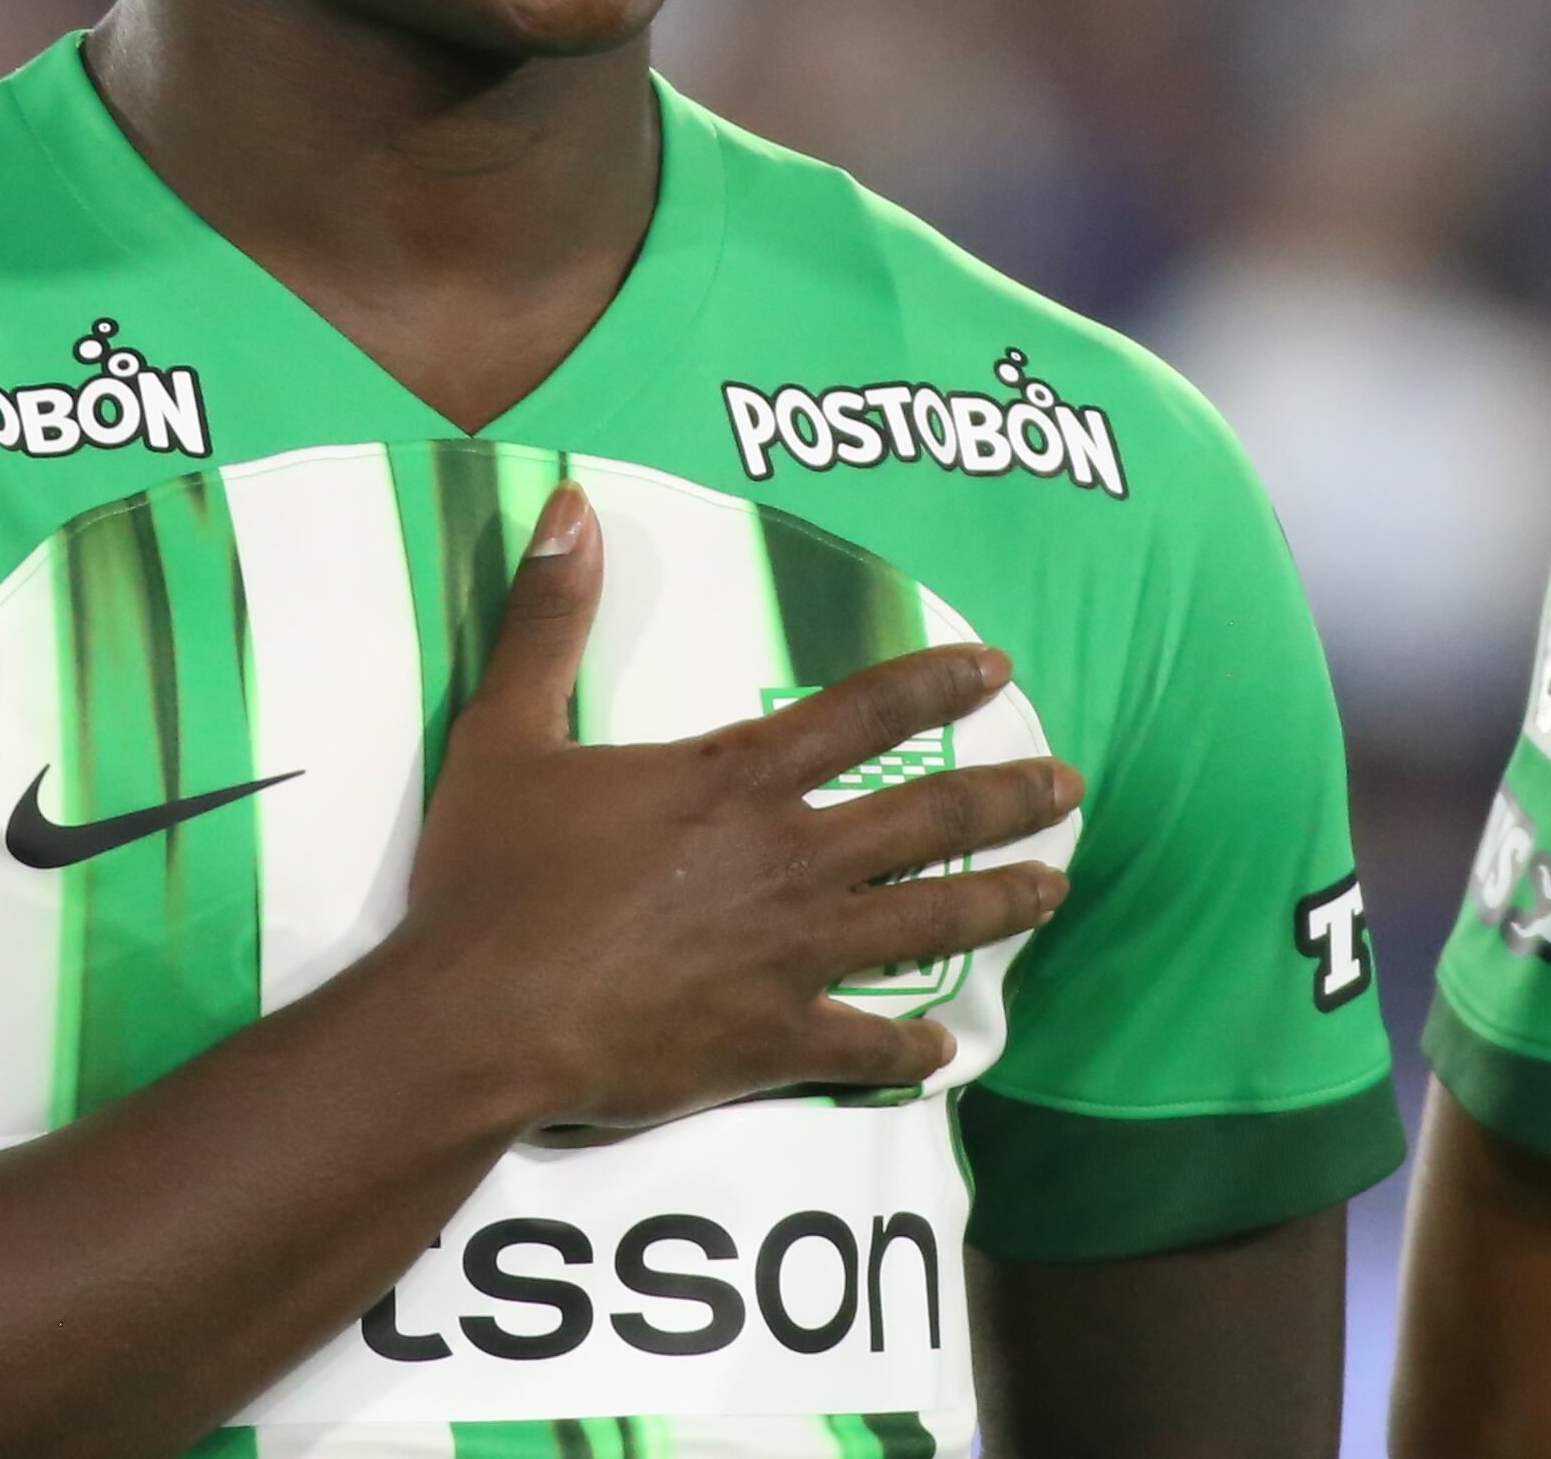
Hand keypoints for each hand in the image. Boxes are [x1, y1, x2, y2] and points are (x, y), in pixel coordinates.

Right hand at [402, 481, 1077, 1130]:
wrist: (480, 1017)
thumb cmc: (491, 874)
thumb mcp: (506, 730)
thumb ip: (548, 619)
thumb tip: (570, 503)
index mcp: (733, 780)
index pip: (862, 713)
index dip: (936, 684)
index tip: (997, 668)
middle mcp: (787, 860)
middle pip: (929, 819)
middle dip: (1010, 800)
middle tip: (1070, 789)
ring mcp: (792, 957)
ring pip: (929, 924)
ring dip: (1000, 904)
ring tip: (1056, 889)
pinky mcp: (774, 1042)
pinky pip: (870, 1046)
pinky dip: (914, 1046)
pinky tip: (944, 1047)